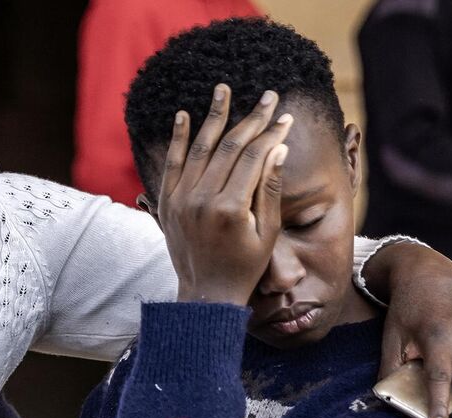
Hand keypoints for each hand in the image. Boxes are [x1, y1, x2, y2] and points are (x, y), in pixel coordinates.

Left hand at [155, 85, 293, 304]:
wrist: (206, 294)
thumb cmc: (245, 265)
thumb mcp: (267, 232)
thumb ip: (270, 189)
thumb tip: (278, 148)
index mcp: (231, 208)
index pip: (254, 157)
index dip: (272, 133)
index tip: (285, 116)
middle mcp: (202, 200)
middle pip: (230, 147)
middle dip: (251, 118)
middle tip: (268, 96)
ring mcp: (180, 200)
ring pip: (199, 148)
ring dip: (213, 116)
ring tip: (223, 89)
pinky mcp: (166, 202)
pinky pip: (172, 163)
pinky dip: (177, 138)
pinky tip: (184, 114)